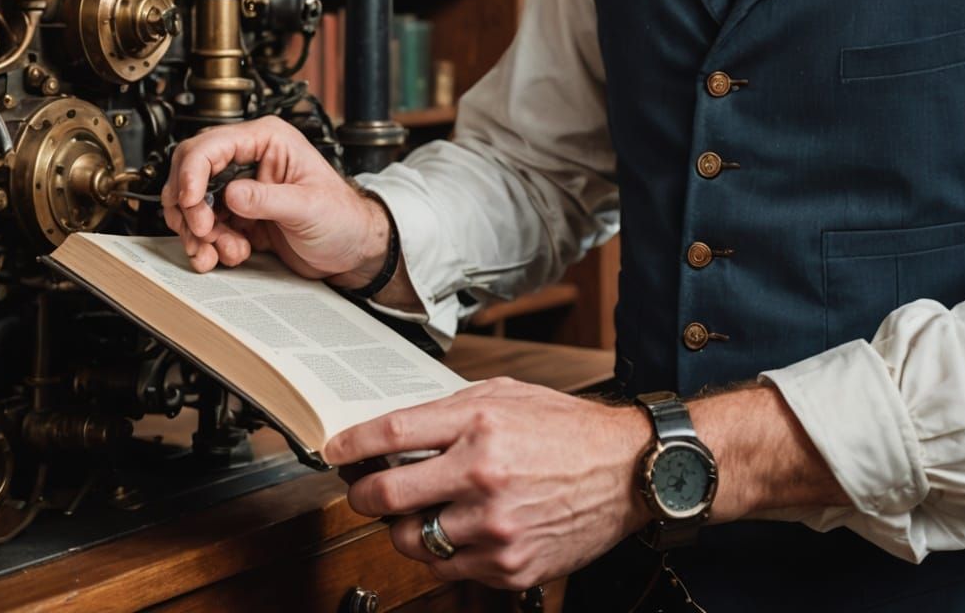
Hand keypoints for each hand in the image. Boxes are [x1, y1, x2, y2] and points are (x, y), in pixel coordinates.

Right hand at [160, 115, 379, 281]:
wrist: (350, 249)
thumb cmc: (343, 218)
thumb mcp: (308, 207)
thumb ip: (268, 199)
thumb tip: (231, 194)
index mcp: (268, 139)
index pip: (212, 146)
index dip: (192, 173)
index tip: (189, 202)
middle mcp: (249, 157)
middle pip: (191, 171)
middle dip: (190, 206)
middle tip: (202, 232)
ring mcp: (240, 186)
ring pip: (193, 203)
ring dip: (199, 232)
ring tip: (226, 251)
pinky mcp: (237, 214)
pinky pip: (203, 226)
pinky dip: (205, 244)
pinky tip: (225, 255)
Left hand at [327, 378, 652, 590]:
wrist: (627, 471)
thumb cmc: (568, 429)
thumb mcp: (508, 395)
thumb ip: (451, 411)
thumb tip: (398, 431)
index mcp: (479, 423)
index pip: (392, 435)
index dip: (352, 445)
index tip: (336, 451)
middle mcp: (481, 475)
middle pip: (386, 497)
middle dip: (363, 495)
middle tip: (364, 491)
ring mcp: (493, 527)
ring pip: (412, 542)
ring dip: (406, 528)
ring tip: (423, 511)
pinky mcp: (508, 566)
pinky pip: (449, 569)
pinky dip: (446, 551)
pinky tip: (462, 529)